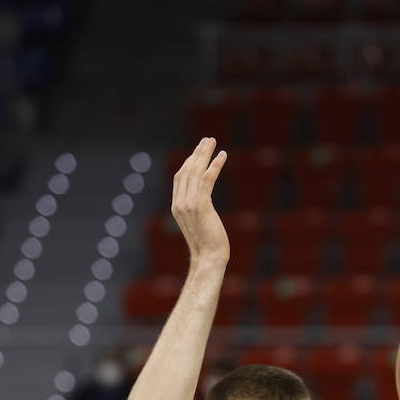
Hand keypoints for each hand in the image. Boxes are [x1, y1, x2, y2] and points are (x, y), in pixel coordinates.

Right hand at [171, 137, 229, 264]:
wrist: (209, 259)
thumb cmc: (208, 246)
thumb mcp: (200, 224)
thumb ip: (198, 209)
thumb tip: (204, 201)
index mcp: (177, 207)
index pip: (180, 177)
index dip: (189, 162)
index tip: (199, 151)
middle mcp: (180, 203)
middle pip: (186, 170)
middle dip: (197, 153)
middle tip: (207, 140)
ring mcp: (189, 204)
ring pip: (196, 172)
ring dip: (205, 154)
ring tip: (213, 141)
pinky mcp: (201, 205)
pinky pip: (208, 179)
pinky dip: (215, 165)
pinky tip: (222, 156)